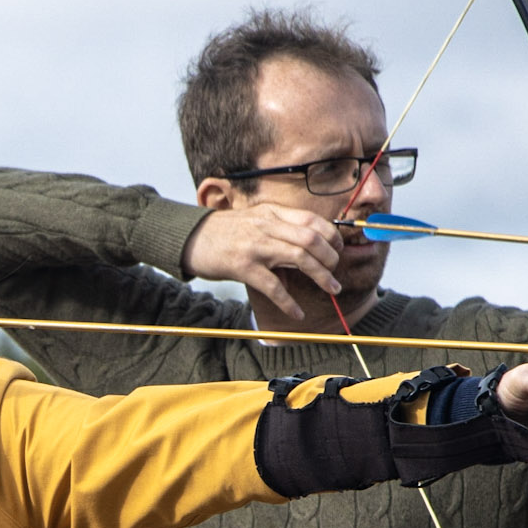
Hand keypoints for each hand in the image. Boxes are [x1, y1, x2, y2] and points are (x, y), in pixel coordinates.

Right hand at [180, 204, 343, 317]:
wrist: (189, 237)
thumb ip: (279, 232)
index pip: (313, 220)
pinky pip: (273, 286)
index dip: (332, 236)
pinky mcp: (243, 266)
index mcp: (272, 213)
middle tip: (335, 274)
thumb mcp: (254, 222)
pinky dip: (289, 303)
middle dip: (331, 258)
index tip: (337, 251)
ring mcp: (255, 245)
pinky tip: (297, 313)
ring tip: (331, 289)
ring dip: (321, 276)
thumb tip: (303, 256)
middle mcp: (267, 225)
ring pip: (300, 258)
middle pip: (312, 239)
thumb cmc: (223, 233)